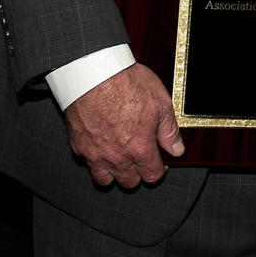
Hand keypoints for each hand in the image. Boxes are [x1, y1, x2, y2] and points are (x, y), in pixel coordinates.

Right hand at [64, 63, 184, 187]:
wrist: (94, 74)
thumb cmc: (126, 83)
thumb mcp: (161, 102)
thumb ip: (169, 131)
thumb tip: (176, 149)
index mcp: (139, 148)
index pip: (152, 175)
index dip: (159, 170)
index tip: (160, 162)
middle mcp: (117, 156)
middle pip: (129, 182)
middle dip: (138, 173)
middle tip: (141, 158)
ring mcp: (95, 153)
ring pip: (105, 180)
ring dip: (115, 173)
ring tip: (121, 158)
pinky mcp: (79, 145)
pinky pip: (88, 162)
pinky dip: (96, 159)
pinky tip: (102, 144)